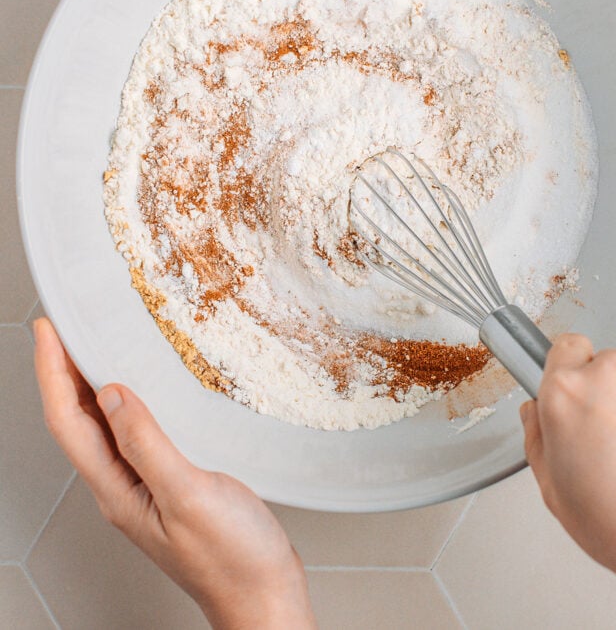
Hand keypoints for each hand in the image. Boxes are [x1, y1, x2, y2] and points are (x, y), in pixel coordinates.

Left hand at [33, 318, 315, 629]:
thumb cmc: (232, 557)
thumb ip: (146, 444)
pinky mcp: (169, 481)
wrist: (263, 593)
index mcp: (118, 491)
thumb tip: (110, 394)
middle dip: (62, 371)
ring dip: (90, 383)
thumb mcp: (188, 496)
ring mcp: (144, 485)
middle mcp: (122, 487)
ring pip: (102, 425)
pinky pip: (134, 431)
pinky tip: (144, 386)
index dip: (52, 373)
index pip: (68, 422)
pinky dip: (128, 399)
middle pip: (76, 422)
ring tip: (92, 345)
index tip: (48, 330)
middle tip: (64, 326)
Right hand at [521, 333, 615, 628]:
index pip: (563, 347)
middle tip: (607, 441)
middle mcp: (614, 374)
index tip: (572, 390)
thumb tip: (537, 414)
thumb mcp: (552, 490)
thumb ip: (537, 437)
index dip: (567, 371)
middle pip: (605, 367)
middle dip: (604, 395)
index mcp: (567, 392)